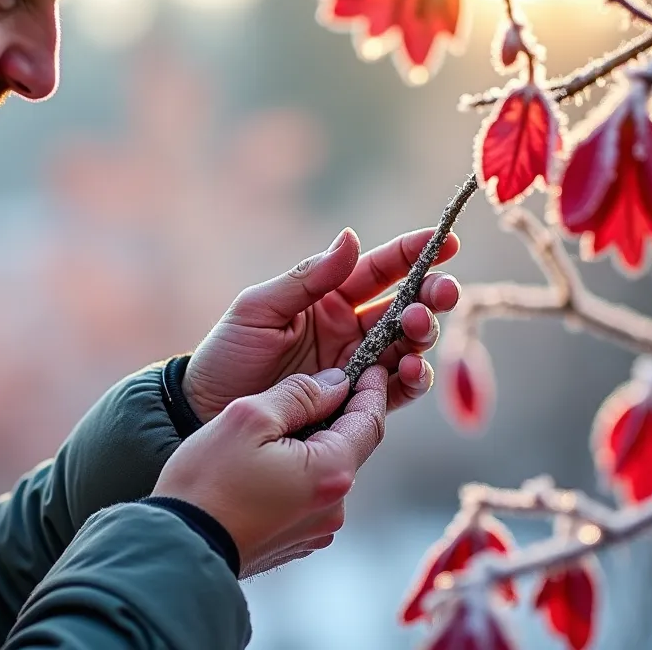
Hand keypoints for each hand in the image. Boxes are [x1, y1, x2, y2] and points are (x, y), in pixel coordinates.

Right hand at [153, 365, 387, 577]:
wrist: (177, 549)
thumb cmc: (207, 484)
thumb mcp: (249, 419)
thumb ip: (299, 394)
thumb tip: (335, 383)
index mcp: (331, 473)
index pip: (369, 422)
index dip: (370, 390)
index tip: (371, 367)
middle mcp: (334, 507)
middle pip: (346, 447)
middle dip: (333, 418)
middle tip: (309, 392)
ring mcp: (316, 529)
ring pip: (324, 472)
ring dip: (308, 448)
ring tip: (270, 434)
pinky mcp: (296, 542)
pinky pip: (306, 497)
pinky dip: (294, 476)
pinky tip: (261, 468)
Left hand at [183, 228, 460, 423]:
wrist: (206, 412)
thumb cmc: (227, 354)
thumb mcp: (259, 309)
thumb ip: (306, 278)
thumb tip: (350, 238)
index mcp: (330, 297)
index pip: (380, 269)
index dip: (414, 253)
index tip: (445, 241)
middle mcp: (352, 329)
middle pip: (406, 306)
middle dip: (430, 296)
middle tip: (441, 292)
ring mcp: (357, 367)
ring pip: (408, 346)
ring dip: (421, 335)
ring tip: (414, 330)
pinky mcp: (356, 404)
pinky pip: (395, 391)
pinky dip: (410, 380)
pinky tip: (408, 370)